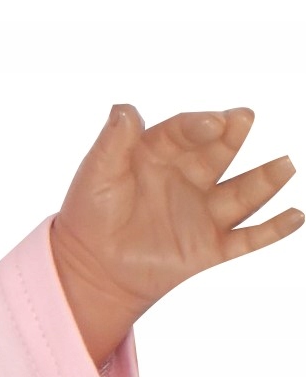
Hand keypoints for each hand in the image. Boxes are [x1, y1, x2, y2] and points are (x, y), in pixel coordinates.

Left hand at [51, 103, 300, 319]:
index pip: (185, 132)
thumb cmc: (90, 215)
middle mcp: (188, 178)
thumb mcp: (97, 175)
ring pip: (242, 193)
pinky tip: (295, 216)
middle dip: (232, 137)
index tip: (212, 122)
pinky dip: (272, 230)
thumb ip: (113, 142)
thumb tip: (125, 108)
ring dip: (265, 180)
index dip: (198, 126)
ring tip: (284, 166)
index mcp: (161, 153)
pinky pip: (247, 238)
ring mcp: (202, 212)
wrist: (90, 268)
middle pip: (218, 153)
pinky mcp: (209, 247)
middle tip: (244, 119)